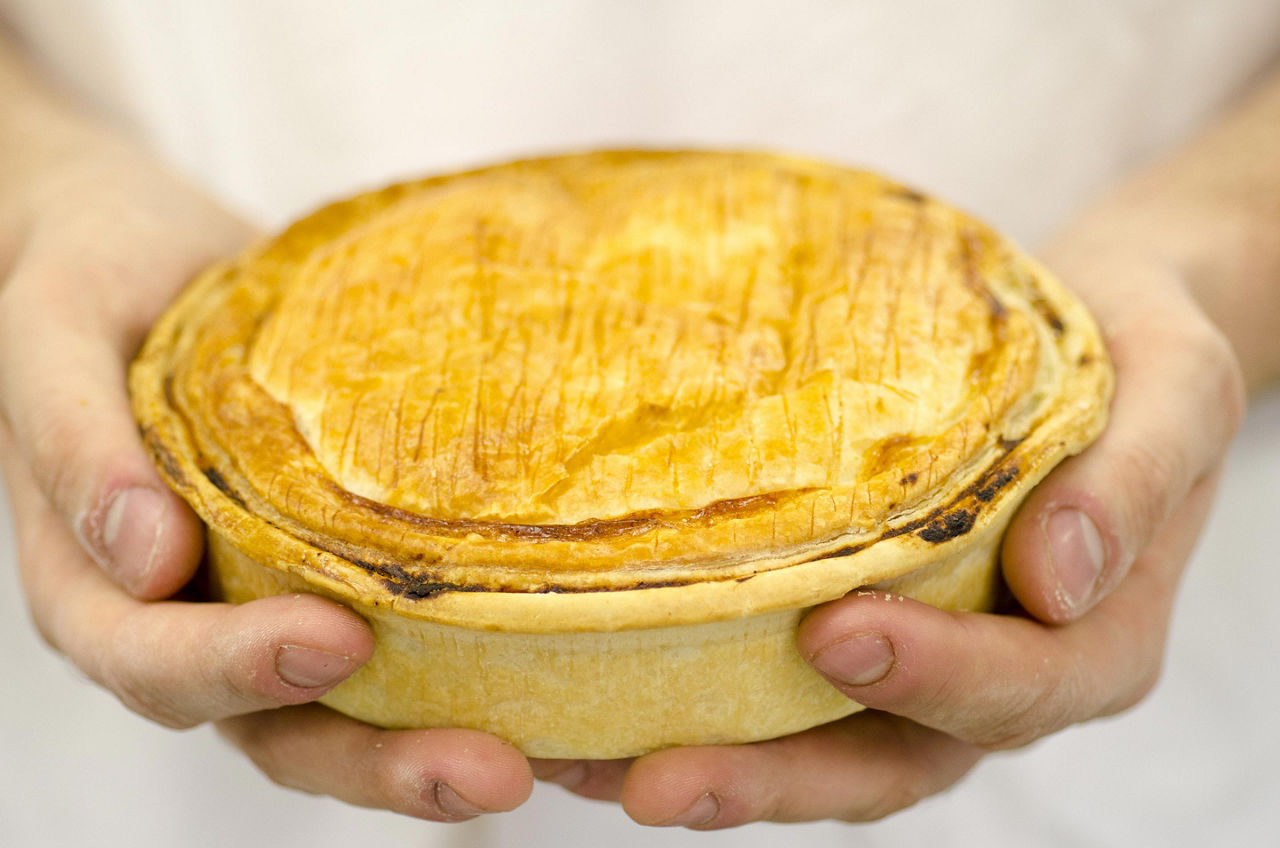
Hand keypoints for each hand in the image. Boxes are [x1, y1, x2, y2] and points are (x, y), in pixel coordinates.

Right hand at [0, 137, 531, 820]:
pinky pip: (406, 641)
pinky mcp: (344, 563)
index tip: (338, 639)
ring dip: (434, 749)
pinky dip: (473, 678)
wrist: (145, 255)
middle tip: (490, 772)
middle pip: (276, 725)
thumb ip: (74, 437)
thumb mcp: (53, 332)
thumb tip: (146, 556)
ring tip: (537, 763)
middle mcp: (195, 615)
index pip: (155, 661)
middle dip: (377, 761)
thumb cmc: (89, 282)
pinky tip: (555, 694)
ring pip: (349, 710)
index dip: (239, 669)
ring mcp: (274, 597)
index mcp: (102, 584)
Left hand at [532, 251, 1244, 826]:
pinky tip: (603, 705)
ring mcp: (923, 662)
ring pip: (822, 746)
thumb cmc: (1140, 354)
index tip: (833, 634)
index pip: (1016, 688)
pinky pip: (785, 688)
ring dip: (712, 763)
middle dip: (774, 779)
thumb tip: (1058, 578)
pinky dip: (702, 705)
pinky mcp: (862, 624)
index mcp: (1094, 640)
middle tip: (657, 782)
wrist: (1098, 332)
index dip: (929, 677)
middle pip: (891, 760)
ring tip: (589, 763)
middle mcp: (999, 677)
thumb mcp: (1178, 389)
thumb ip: (1132, 481)